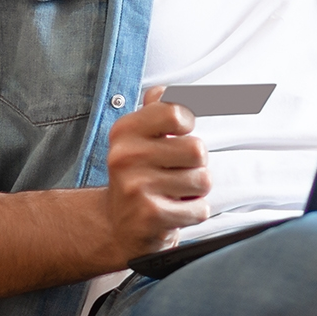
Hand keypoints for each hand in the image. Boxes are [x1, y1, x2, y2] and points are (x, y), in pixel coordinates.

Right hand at [104, 87, 211, 263]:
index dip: (187, 124)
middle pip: (197, 149)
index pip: (176, 113)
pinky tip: (173, 212)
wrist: (114, 227)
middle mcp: (127, 157)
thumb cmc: (137, 176)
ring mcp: (137, 187)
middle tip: (175, 172)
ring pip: (202, 180)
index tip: (178, 135)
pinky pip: (200, 209)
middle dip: (195, 164)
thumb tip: (167, 89)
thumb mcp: (138, 138)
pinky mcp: (151, 216)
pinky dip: (193, 212)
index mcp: (125, 131)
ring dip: (195, 190)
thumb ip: (156, 110)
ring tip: (173, 193)